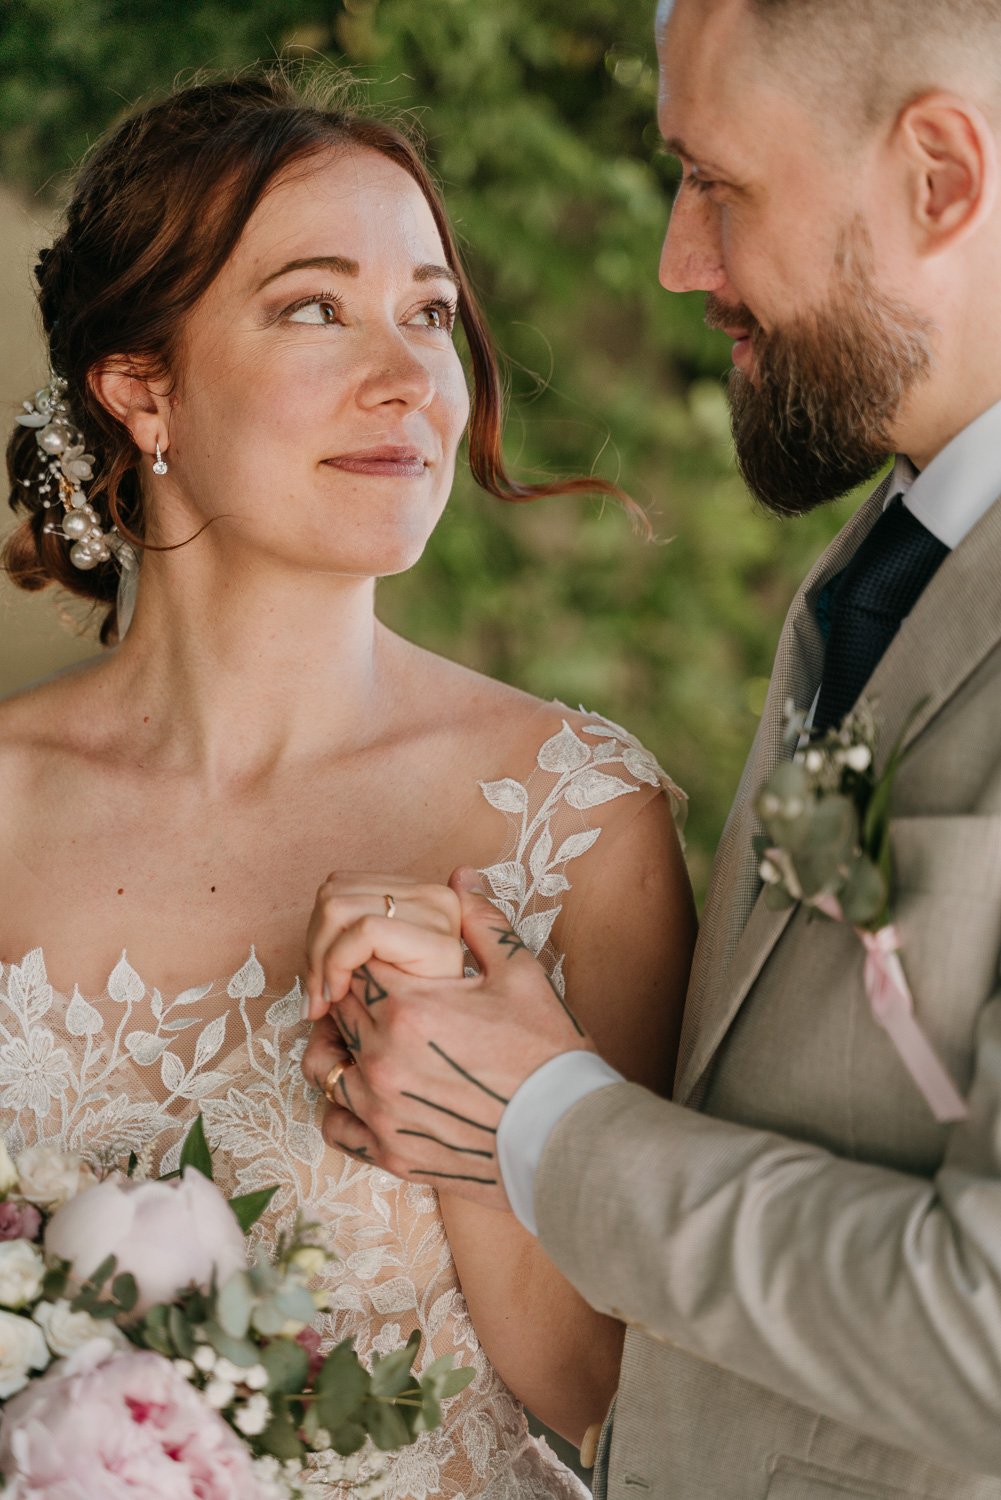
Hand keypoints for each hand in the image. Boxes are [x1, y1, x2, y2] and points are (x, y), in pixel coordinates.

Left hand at [301, 867, 598, 1210]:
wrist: (568, 1134)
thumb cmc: (547, 1053)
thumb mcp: (520, 974)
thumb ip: (480, 921)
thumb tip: (460, 877)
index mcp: (408, 1006)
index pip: (355, 962)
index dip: (371, 958)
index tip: (392, 965)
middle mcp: (382, 1056)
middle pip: (337, 1008)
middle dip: (356, 996)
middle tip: (390, 998)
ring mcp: (381, 1109)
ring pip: (324, 1063)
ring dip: (341, 1047)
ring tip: (374, 1042)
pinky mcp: (389, 1152)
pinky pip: (334, 1124)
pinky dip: (339, 1106)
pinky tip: (366, 1093)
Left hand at [303, 872, 463, 1018]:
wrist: (457, 1051)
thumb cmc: (417, 1022)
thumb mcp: (383, 973)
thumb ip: (358, 944)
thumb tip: (320, 944)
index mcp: (421, 895)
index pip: (340, 887)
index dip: (315, 934)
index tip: (316, 983)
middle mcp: (434, 895)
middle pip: (333, 893)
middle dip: (313, 949)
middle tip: (317, 997)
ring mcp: (439, 914)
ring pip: (338, 907)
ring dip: (319, 960)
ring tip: (328, 999)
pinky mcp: (437, 940)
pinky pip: (364, 931)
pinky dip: (337, 962)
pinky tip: (340, 995)